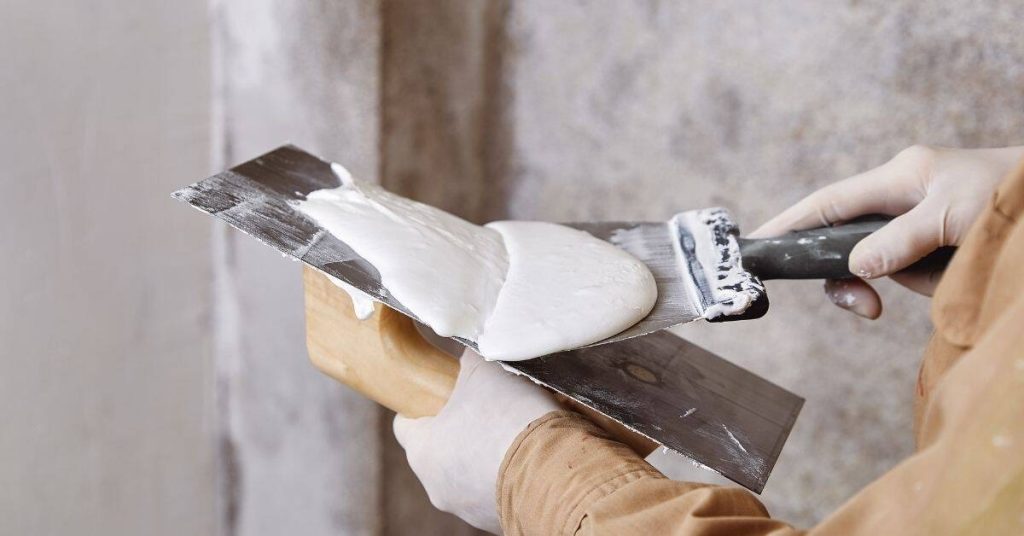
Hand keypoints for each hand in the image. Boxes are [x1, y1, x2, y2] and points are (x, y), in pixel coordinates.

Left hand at [393, 349, 559, 533]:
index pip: (406, 424)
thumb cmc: (508, 418)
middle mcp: (437, 486)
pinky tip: (533, 455)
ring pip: (470, 473)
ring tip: (518, 430)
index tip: (444, 392)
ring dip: (489, 453)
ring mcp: (468, 507)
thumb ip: (469, 359)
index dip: (425, 404)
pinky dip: (511, 474)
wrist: (552, 472)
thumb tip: (468, 346)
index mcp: (422, 451)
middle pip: (441, 449)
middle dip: (464, 427)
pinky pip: (498, 490)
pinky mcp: (499, 519)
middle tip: (489, 407)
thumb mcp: (484, 371)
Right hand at [750, 145, 1023, 317]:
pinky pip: (900, 274)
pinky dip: (906, 288)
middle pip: (841, 238)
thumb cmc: (1011, 196)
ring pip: (869, 262)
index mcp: (899, 178)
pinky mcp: (931, 251)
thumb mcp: (954, 216)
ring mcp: (914, 227)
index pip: (828, 203)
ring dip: (877, 285)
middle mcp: (900, 200)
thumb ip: (900, 241)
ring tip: (898, 299)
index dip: (789, 224)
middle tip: (866, 307)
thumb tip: (856, 267)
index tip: (756, 245)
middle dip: (841, 273)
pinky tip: (925, 287)